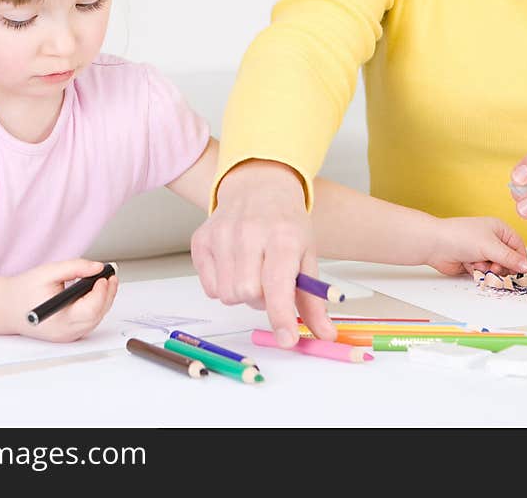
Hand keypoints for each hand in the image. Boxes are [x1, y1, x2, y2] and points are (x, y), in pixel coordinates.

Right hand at [7, 259, 118, 341]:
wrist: (5, 308)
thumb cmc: (23, 291)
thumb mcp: (49, 272)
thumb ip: (75, 267)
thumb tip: (98, 267)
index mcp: (59, 319)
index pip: (90, 309)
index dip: (102, 292)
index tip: (104, 275)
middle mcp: (64, 332)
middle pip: (97, 315)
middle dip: (107, 294)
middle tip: (110, 275)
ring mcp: (66, 336)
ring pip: (95, 319)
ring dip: (103, 300)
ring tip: (104, 281)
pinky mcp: (67, 334)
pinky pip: (88, 322)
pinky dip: (95, 307)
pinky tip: (94, 293)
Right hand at [190, 160, 335, 346]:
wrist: (259, 187)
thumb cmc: (285, 224)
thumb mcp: (307, 255)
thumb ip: (313, 300)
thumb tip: (325, 335)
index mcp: (283, 236)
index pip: (278, 284)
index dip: (282, 316)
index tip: (287, 339)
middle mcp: (249, 231)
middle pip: (248, 294)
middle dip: (261, 300)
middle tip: (270, 284)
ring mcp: (221, 233)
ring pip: (227, 294)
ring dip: (242, 295)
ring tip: (253, 274)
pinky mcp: (201, 238)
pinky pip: (210, 288)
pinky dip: (224, 287)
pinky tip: (235, 267)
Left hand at [425, 216, 526, 276]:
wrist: (435, 244)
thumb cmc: (460, 237)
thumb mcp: (490, 246)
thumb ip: (510, 258)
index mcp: (499, 228)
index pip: (518, 247)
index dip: (519, 260)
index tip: (517, 270)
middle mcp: (492, 239)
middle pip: (508, 261)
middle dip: (500, 266)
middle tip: (492, 266)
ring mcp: (482, 251)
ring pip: (495, 269)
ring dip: (486, 270)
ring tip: (475, 263)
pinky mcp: (473, 262)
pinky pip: (483, 273)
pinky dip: (477, 271)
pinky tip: (467, 264)